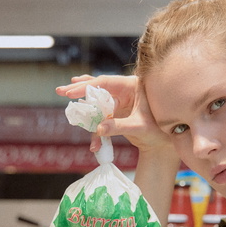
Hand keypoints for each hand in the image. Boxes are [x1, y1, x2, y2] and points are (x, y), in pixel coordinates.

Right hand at [56, 74, 173, 153]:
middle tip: (61, 90)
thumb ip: (119, 126)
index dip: (88, 86)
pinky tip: (89, 131)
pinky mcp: (117, 113)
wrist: (164, 144)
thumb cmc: (159, 131)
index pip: (106, 82)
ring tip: (67, 99)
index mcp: (133, 86)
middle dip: (80, 89)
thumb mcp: (140, 127)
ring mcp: (121, 102)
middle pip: (99, 87)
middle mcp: (125, 91)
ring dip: (84, 107)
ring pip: (98, 101)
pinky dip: (94, 124)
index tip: (72, 90)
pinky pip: (102, 116)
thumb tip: (98, 129)